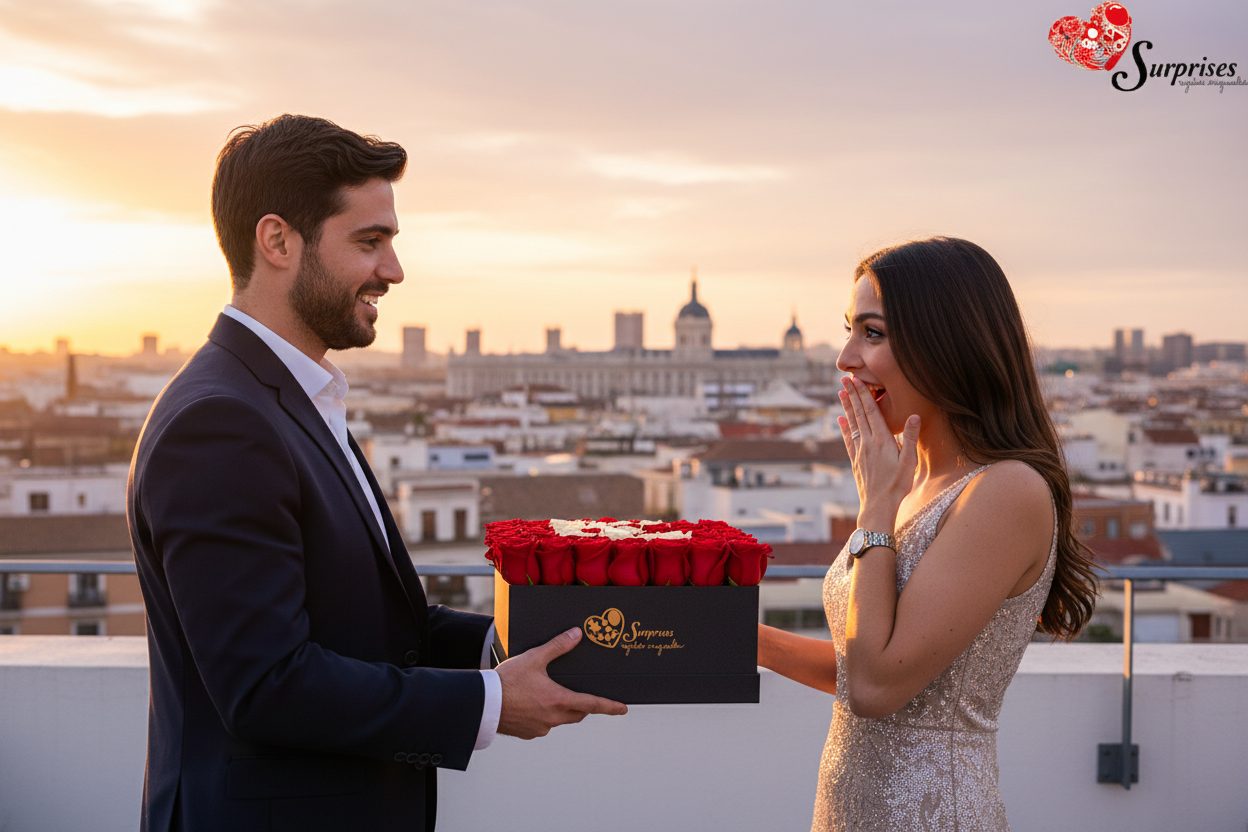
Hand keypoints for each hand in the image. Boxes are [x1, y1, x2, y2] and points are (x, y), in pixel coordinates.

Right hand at [495, 627, 627, 739]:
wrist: (483, 703)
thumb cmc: (507, 681)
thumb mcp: (534, 658)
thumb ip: (557, 646)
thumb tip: (576, 634)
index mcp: (559, 700)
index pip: (592, 704)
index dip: (610, 706)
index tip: (622, 709)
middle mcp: (553, 718)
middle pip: (577, 713)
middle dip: (583, 705)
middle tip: (582, 695)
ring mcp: (540, 728)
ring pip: (559, 719)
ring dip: (560, 709)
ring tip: (548, 694)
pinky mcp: (528, 733)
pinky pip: (543, 725)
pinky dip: (542, 715)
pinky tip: (530, 704)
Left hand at [838, 376, 919, 524]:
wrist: (878, 506)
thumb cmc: (898, 486)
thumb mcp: (909, 462)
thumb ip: (910, 438)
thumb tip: (914, 416)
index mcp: (882, 440)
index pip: (871, 412)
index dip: (864, 395)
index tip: (857, 380)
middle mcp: (868, 443)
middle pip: (859, 414)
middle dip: (852, 395)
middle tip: (844, 378)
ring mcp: (860, 452)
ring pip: (851, 424)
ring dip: (846, 407)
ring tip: (841, 393)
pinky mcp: (856, 461)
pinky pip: (848, 440)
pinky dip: (844, 428)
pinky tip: (840, 420)